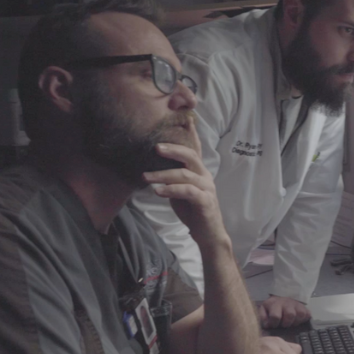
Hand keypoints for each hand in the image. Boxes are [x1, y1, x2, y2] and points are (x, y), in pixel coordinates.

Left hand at [143, 117, 227, 245]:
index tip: (184, 119)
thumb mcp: (181, 189)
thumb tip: (153, 164)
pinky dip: (171, 190)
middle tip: (155, 147)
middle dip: (172, 150)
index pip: (195, 148)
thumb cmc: (193, 211)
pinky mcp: (205, 202)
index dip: (190, 133)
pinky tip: (158, 191)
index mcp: (199, 171)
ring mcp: (207, 188)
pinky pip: (188, 191)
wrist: (208, 234)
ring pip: (185, 174)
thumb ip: (174, 176)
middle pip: (191, 156)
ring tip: (146, 177)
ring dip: (163, 174)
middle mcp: (205, 175)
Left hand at [258, 296, 310, 328]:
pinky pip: (308, 314)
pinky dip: (304, 319)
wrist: (282, 298)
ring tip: (292, 323)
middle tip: (284, 324)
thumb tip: (267, 325)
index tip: (274, 325)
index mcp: (275, 304)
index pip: (276, 316)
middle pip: (290, 315)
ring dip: (296, 321)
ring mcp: (297, 304)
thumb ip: (263, 317)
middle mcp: (287, 303)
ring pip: (301, 314)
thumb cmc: (272, 307)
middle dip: (287, 323)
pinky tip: (298, 320)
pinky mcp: (304, 307)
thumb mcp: (264, 310)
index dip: (274, 323)